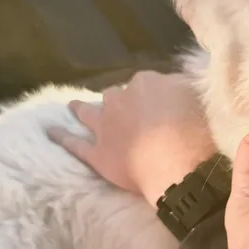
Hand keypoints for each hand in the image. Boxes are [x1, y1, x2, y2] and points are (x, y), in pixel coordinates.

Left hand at [48, 71, 215, 205]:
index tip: (160, 105)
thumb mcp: (198, 97)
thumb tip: (176, 84)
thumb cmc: (196, 131)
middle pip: (117, 95)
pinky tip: (50, 132)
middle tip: (130, 113)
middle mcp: (121, 99)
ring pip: (89, 112)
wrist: (179, 165)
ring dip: (82, 108)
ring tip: (74, 106)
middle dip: (121, 101)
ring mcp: (105, 126)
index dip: (153, 95)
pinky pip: (74, 144)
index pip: (146, 83)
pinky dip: (62, 137)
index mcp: (147, 83)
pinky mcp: (98, 153)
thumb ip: (183, 88)